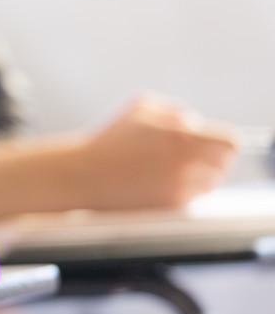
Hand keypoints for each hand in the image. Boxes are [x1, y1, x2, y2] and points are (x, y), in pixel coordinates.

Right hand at [79, 95, 237, 209]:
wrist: (84, 176)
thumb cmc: (110, 139)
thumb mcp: (140, 108)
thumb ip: (175, 110)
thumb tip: (197, 124)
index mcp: (180, 135)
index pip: (229, 142)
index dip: (222, 142)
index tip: (212, 143)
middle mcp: (185, 163)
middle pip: (223, 164)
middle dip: (210, 159)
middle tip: (188, 157)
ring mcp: (179, 187)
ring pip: (210, 183)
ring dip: (197, 176)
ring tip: (168, 171)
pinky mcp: (170, 206)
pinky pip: (192, 198)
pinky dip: (181, 191)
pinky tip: (156, 184)